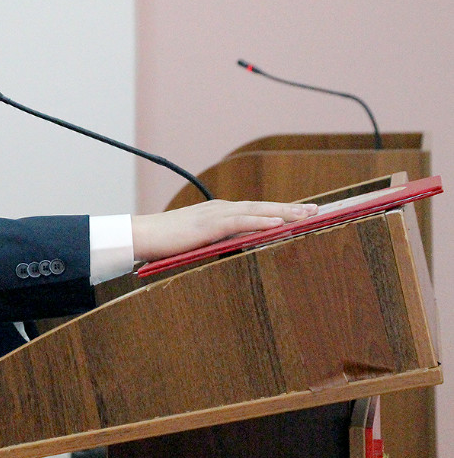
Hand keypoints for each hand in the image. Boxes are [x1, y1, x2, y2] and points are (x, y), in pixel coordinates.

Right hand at [131, 200, 318, 261]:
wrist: (141, 235)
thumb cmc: (164, 242)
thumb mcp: (196, 242)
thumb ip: (216, 242)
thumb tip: (233, 250)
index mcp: (218, 213)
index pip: (255, 210)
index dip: (279, 211)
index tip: (301, 213)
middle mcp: (220, 209)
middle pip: (262, 207)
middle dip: (290, 208)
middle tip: (317, 210)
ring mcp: (214, 215)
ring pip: (256, 211)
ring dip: (283, 212)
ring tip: (306, 214)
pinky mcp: (208, 225)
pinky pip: (240, 222)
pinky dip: (261, 221)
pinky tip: (278, 223)